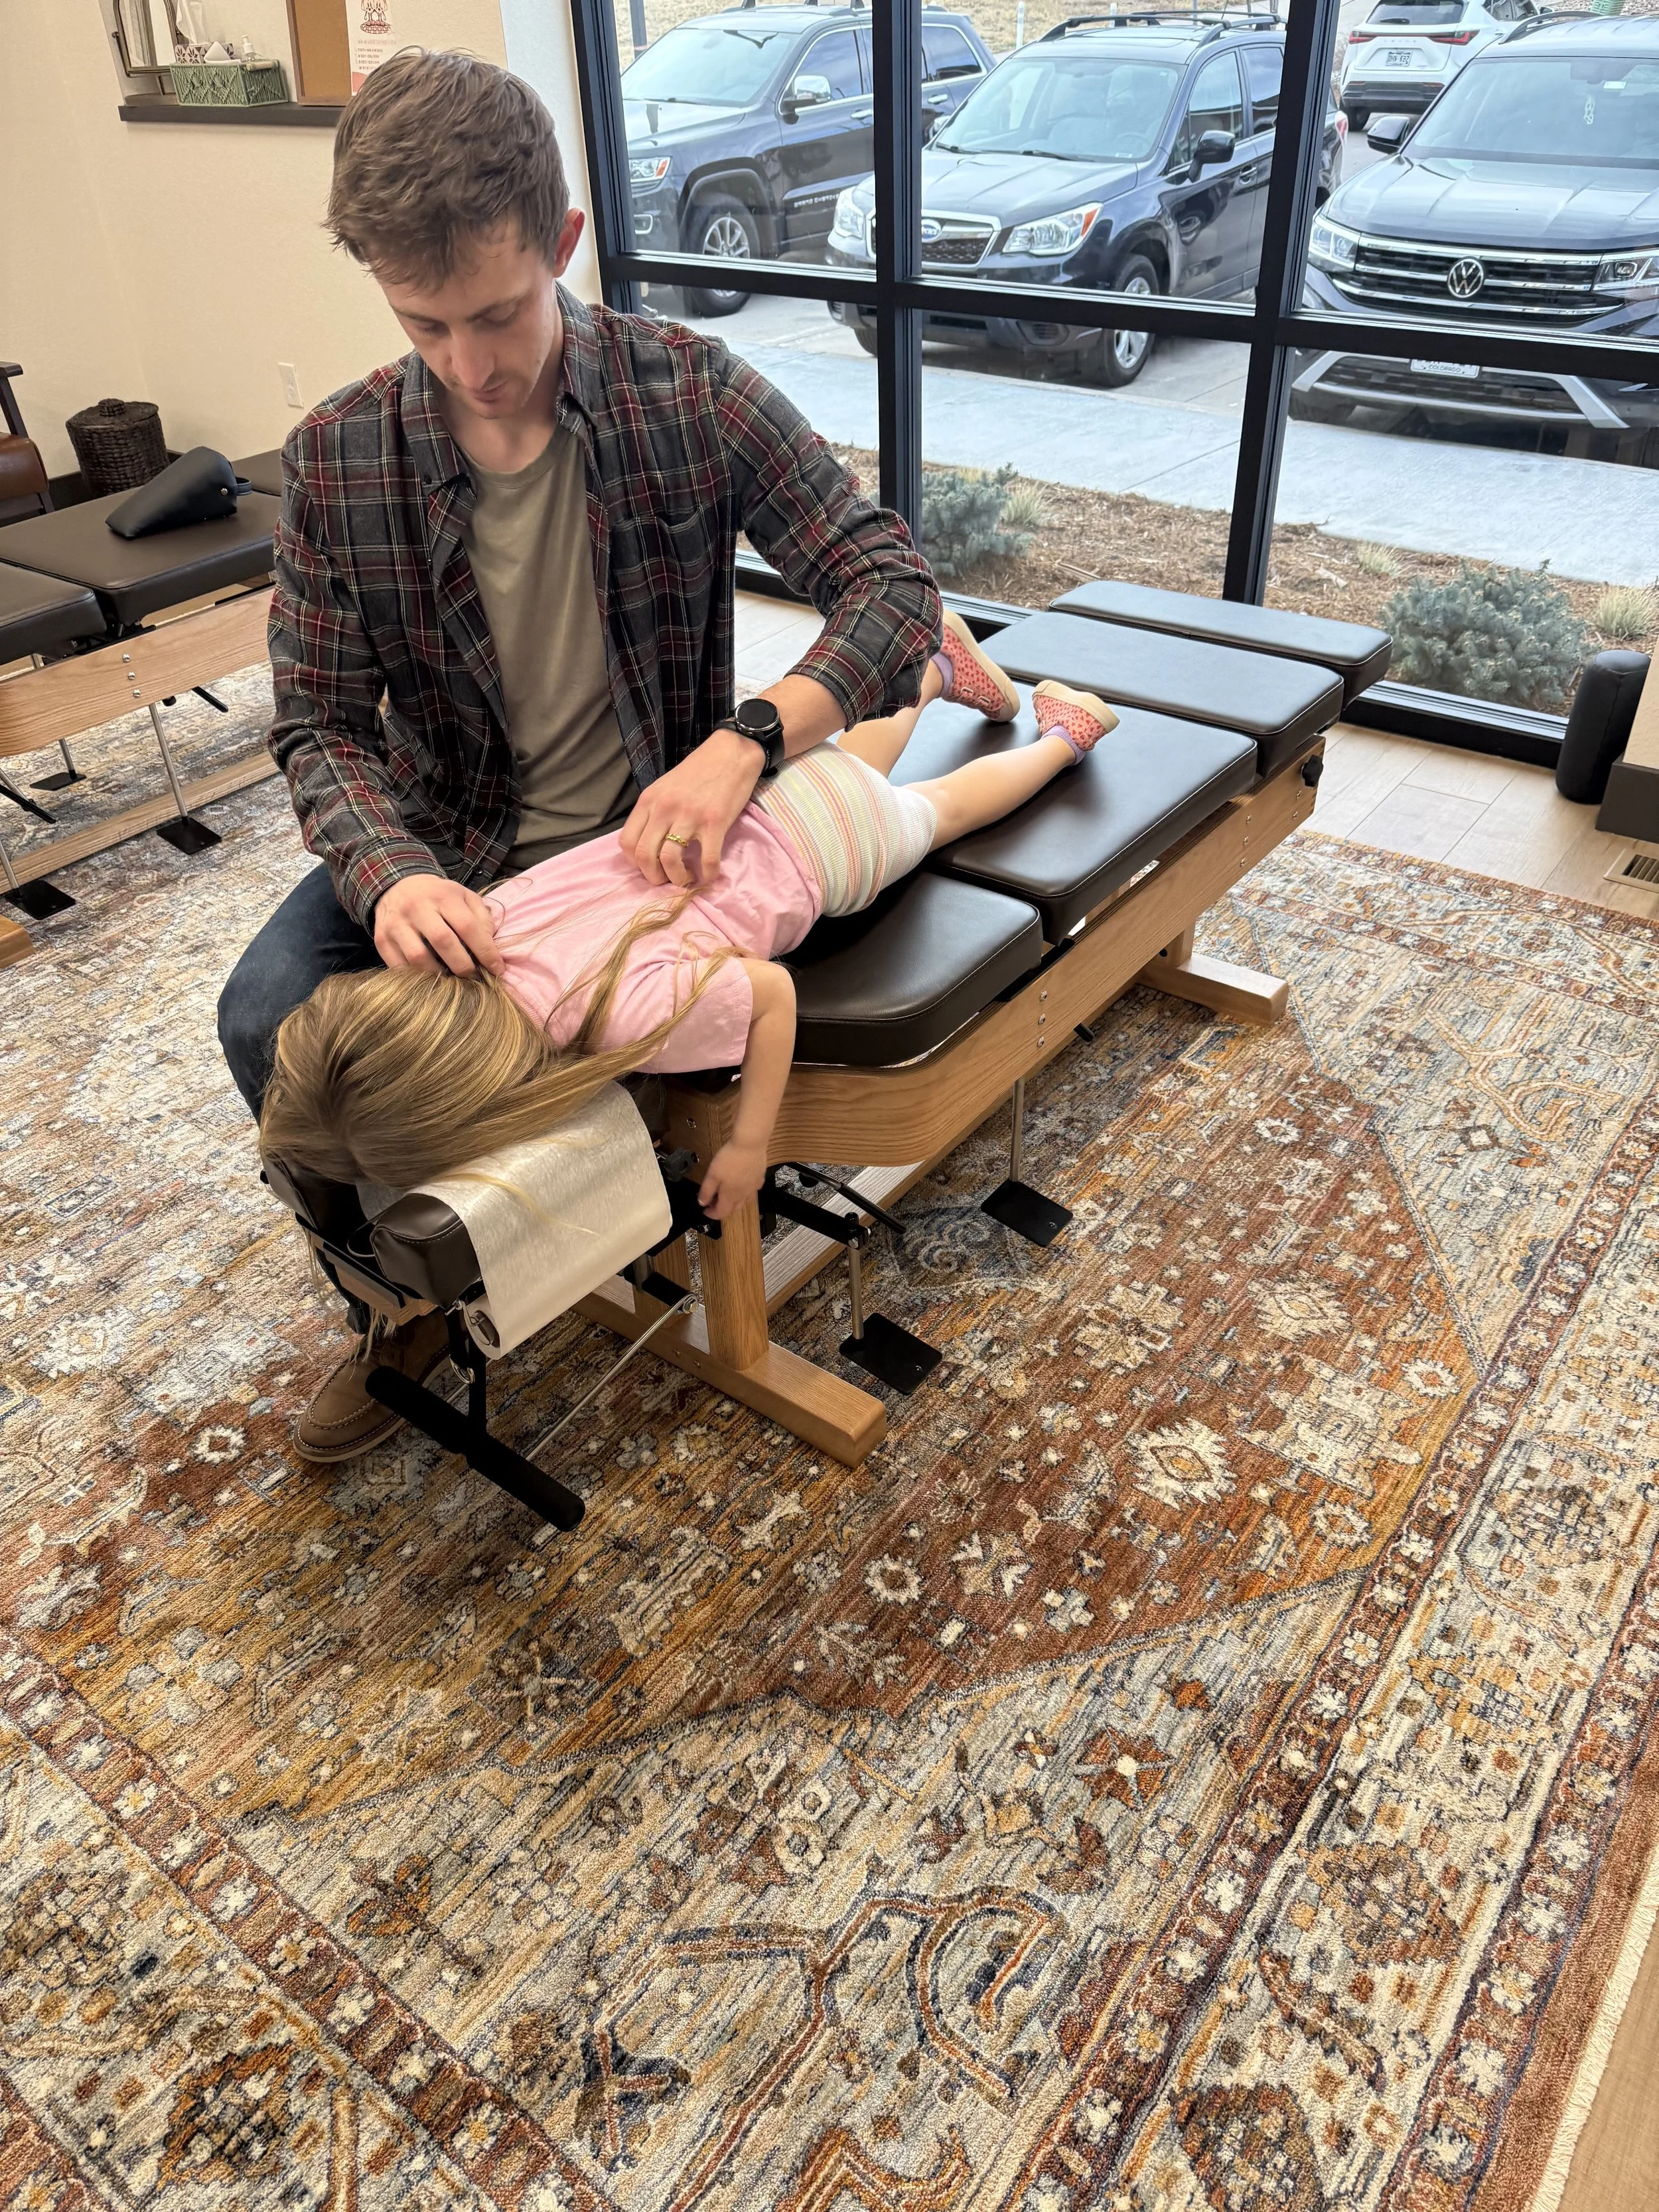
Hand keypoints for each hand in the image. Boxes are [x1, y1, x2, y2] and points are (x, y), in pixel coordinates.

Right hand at [373, 873, 503, 976]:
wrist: (396, 885)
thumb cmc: (437, 896)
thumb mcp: (463, 896)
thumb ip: (482, 917)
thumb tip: (491, 947)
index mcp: (443, 896)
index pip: (468, 927)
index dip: (486, 951)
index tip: (497, 970)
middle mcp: (417, 908)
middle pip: (443, 942)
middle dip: (463, 966)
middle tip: (473, 977)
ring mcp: (396, 924)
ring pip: (419, 957)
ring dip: (439, 975)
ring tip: (451, 980)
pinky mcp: (382, 939)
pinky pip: (399, 966)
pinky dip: (416, 977)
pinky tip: (429, 978)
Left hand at [621, 726, 765, 888]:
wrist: (731, 753)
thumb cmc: (698, 771)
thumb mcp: (665, 787)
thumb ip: (653, 812)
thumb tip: (648, 844)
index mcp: (649, 800)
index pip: (627, 842)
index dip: (636, 863)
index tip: (650, 867)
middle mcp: (664, 808)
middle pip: (645, 856)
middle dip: (654, 877)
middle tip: (666, 880)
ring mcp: (689, 816)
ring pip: (669, 860)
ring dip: (677, 878)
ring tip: (686, 878)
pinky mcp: (714, 822)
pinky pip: (707, 860)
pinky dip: (707, 876)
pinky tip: (709, 876)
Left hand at [698, 1137, 767, 1221]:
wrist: (750, 1144)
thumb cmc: (729, 1159)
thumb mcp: (712, 1174)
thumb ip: (706, 1191)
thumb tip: (702, 1203)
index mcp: (730, 1196)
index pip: (721, 1213)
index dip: (712, 1214)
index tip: (705, 1210)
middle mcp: (744, 1195)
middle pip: (734, 1210)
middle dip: (723, 1209)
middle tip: (714, 1201)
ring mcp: (753, 1187)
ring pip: (744, 1201)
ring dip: (734, 1202)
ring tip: (727, 1193)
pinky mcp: (760, 1178)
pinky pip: (752, 1190)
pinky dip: (745, 1192)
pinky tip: (742, 1183)